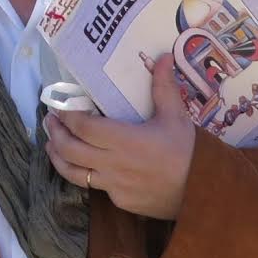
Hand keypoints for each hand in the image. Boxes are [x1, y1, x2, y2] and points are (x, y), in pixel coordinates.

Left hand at [44, 54, 194, 220]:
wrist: (206, 194)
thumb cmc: (190, 152)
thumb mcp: (176, 117)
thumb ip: (163, 87)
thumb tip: (162, 55)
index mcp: (125, 140)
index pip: (83, 127)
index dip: (66, 116)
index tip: (59, 106)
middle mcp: (114, 164)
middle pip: (69, 150)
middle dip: (54, 134)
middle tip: (50, 121)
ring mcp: (114, 186)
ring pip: (73, 173)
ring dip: (58, 157)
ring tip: (53, 143)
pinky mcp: (120, 201)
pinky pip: (94, 187)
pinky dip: (84, 173)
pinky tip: (84, 163)